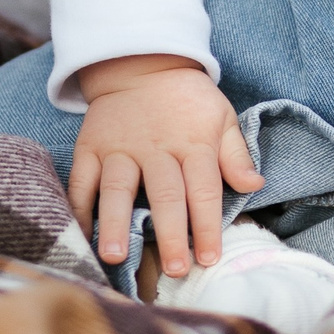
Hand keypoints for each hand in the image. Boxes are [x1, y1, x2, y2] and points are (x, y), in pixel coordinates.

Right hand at [68, 54, 263, 281]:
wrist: (141, 63)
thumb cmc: (187, 99)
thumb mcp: (221, 116)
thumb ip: (236, 154)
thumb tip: (255, 185)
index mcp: (193, 143)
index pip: (204, 189)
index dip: (208, 225)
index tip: (209, 258)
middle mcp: (155, 148)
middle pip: (165, 194)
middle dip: (170, 234)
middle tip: (174, 270)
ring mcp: (119, 148)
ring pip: (118, 188)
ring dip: (116, 223)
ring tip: (115, 256)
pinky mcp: (90, 146)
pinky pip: (81, 179)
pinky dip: (78, 207)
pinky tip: (79, 234)